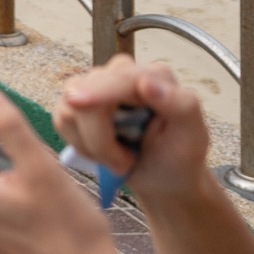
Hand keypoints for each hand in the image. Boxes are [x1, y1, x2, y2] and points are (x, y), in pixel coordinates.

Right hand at [55, 56, 208, 206]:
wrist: (163, 178)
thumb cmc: (180, 158)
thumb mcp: (193, 136)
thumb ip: (181, 104)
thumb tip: (146, 81)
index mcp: (153, 76)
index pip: (118, 77)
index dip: (97, 90)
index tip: (78, 104)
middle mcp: (121, 75)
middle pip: (85, 92)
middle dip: (99, 136)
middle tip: (124, 162)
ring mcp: (96, 88)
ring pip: (68, 107)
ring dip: (90, 143)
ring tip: (118, 159)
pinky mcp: (77, 105)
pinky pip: (61, 120)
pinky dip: (79, 144)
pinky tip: (103, 154)